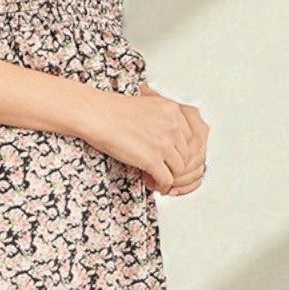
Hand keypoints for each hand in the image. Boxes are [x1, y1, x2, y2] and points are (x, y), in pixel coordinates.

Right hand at [85, 83, 209, 194]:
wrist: (98, 115)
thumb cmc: (113, 111)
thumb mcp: (148, 105)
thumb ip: (162, 118)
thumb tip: (167, 136)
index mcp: (173, 110)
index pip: (190, 137)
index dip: (178, 150)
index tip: (168, 156)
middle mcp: (173, 126)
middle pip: (186, 154)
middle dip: (174, 164)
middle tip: (161, 169)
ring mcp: (164, 143)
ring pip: (179, 169)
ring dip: (168, 176)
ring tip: (154, 176)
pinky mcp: (152, 159)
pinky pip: (166, 179)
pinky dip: (160, 185)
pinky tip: (150, 182)